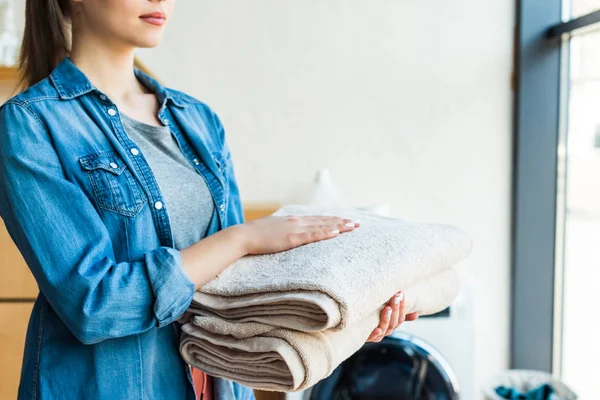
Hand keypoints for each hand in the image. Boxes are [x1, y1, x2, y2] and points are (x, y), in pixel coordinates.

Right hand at [239, 215, 360, 254]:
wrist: (243, 236)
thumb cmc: (255, 236)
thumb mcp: (273, 230)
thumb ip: (283, 231)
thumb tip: (287, 235)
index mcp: (293, 220)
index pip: (317, 219)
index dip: (333, 220)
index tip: (345, 220)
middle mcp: (297, 221)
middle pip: (324, 221)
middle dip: (342, 222)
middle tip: (358, 223)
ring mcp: (295, 228)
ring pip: (322, 227)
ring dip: (339, 227)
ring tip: (353, 227)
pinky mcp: (292, 238)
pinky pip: (313, 236)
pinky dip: (326, 234)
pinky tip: (337, 233)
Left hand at [366, 292, 418, 342]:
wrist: (352, 323)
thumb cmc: (371, 314)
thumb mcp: (386, 312)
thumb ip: (399, 313)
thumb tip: (415, 315)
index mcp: (390, 325)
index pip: (400, 318)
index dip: (402, 307)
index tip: (402, 294)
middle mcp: (384, 331)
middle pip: (393, 323)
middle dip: (396, 309)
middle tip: (395, 296)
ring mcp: (374, 335)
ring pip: (384, 329)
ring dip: (386, 319)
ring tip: (387, 308)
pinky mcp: (363, 336)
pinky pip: (370, 338)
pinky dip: (375, 334)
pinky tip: (377, 329)